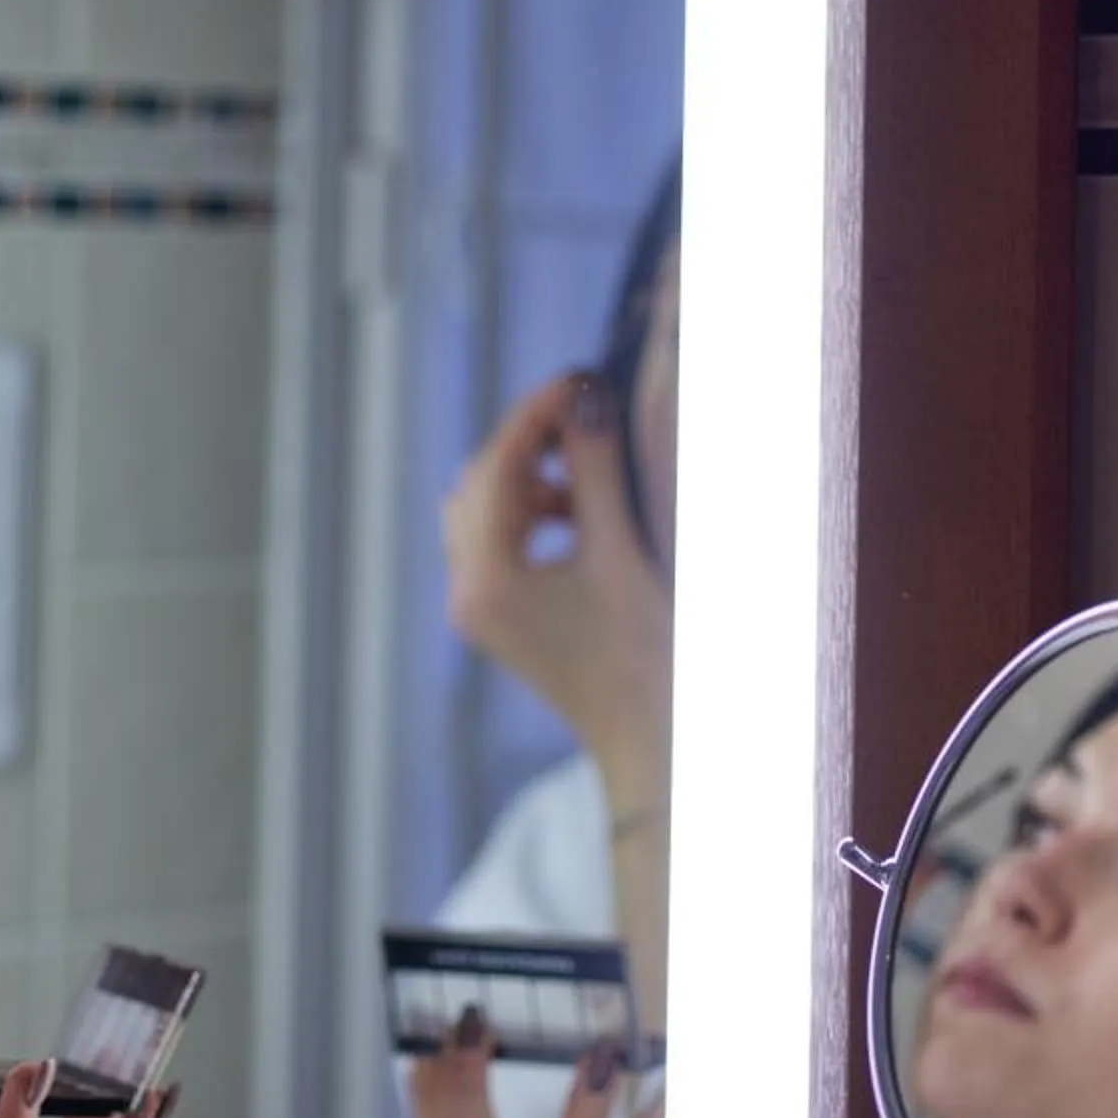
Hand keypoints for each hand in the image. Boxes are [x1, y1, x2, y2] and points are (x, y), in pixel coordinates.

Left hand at [440, 371, 674, 791]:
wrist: (650, 740)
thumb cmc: (646, 655)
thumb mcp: (623, 552)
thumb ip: (596, 471)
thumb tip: (582, 398)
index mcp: (489, 580)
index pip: (498, 468)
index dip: (535, 414)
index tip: (577, 377)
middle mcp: (466, 594)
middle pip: (477, 484)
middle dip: (526, 442)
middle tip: (582, 410)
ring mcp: (476, 610)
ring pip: (481, 511)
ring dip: (526, 477)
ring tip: (583, 469)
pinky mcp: (495, 618)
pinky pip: (494, 542)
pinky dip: (527, 513)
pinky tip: (576, 512)